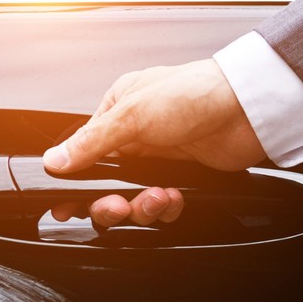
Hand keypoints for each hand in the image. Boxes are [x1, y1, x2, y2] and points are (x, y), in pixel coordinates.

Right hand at [45, 58, 265, 227]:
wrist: (247, 109)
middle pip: (106, 183)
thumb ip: (92, 142)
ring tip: (155, 199)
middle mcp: (135, 134)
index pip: (84, 153)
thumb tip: (56, 159)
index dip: (76, 181)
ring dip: (142, 207)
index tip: (67, 204)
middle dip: (110, 202)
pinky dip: (165, 207)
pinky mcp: (182, 174)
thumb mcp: (133, 114)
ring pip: (134, 197)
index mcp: (117, 110)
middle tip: (118, 207)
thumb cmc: (195, 94)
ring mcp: (159, 156)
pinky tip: (173, 198)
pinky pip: (162, 204)